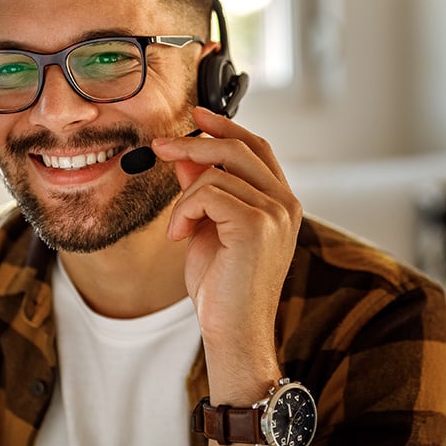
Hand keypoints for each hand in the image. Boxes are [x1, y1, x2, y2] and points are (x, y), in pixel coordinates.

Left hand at [151, 107, 301, 388]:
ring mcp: (275, 213)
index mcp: (280, 202)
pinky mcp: (256, 225)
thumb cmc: (221, 286)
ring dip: (182, 198)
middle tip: (160, 146)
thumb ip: (204, 192)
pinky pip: (206, 193)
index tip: (196, 115)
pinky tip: (178, 237)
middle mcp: (285, 203)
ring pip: (215, 173)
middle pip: (239, 148)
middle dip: (194, 142)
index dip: (226, 127)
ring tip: (178, 230)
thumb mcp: (207, 229)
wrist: (232, 330)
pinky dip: (182, 211)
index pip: (256, 148)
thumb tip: (187, 158)